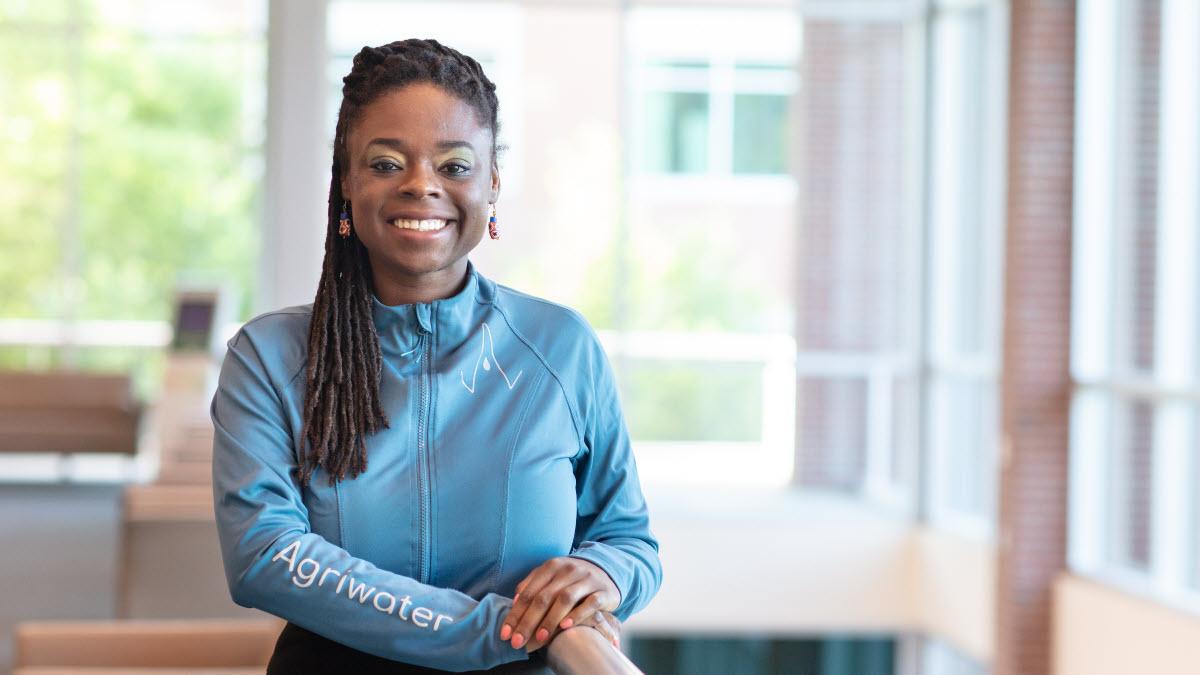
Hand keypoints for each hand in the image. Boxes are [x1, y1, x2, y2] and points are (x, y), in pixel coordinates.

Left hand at [500, 556, 619, 652]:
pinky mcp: (603, 590)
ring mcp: (586, 579)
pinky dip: (577, 615)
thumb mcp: (551, 576)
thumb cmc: (571, 579)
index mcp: (551, 567)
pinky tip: (566, 627)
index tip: (505, 634)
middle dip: (528, 622)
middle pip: (544, 597)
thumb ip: (532, 586)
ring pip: (565, 599)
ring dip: (550, 620)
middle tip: (518, 642)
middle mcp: (568, 570)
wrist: (605, 570)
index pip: (528, 593)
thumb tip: (514, 603)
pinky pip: (590, 603)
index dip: (515, 614)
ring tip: (539, 639)